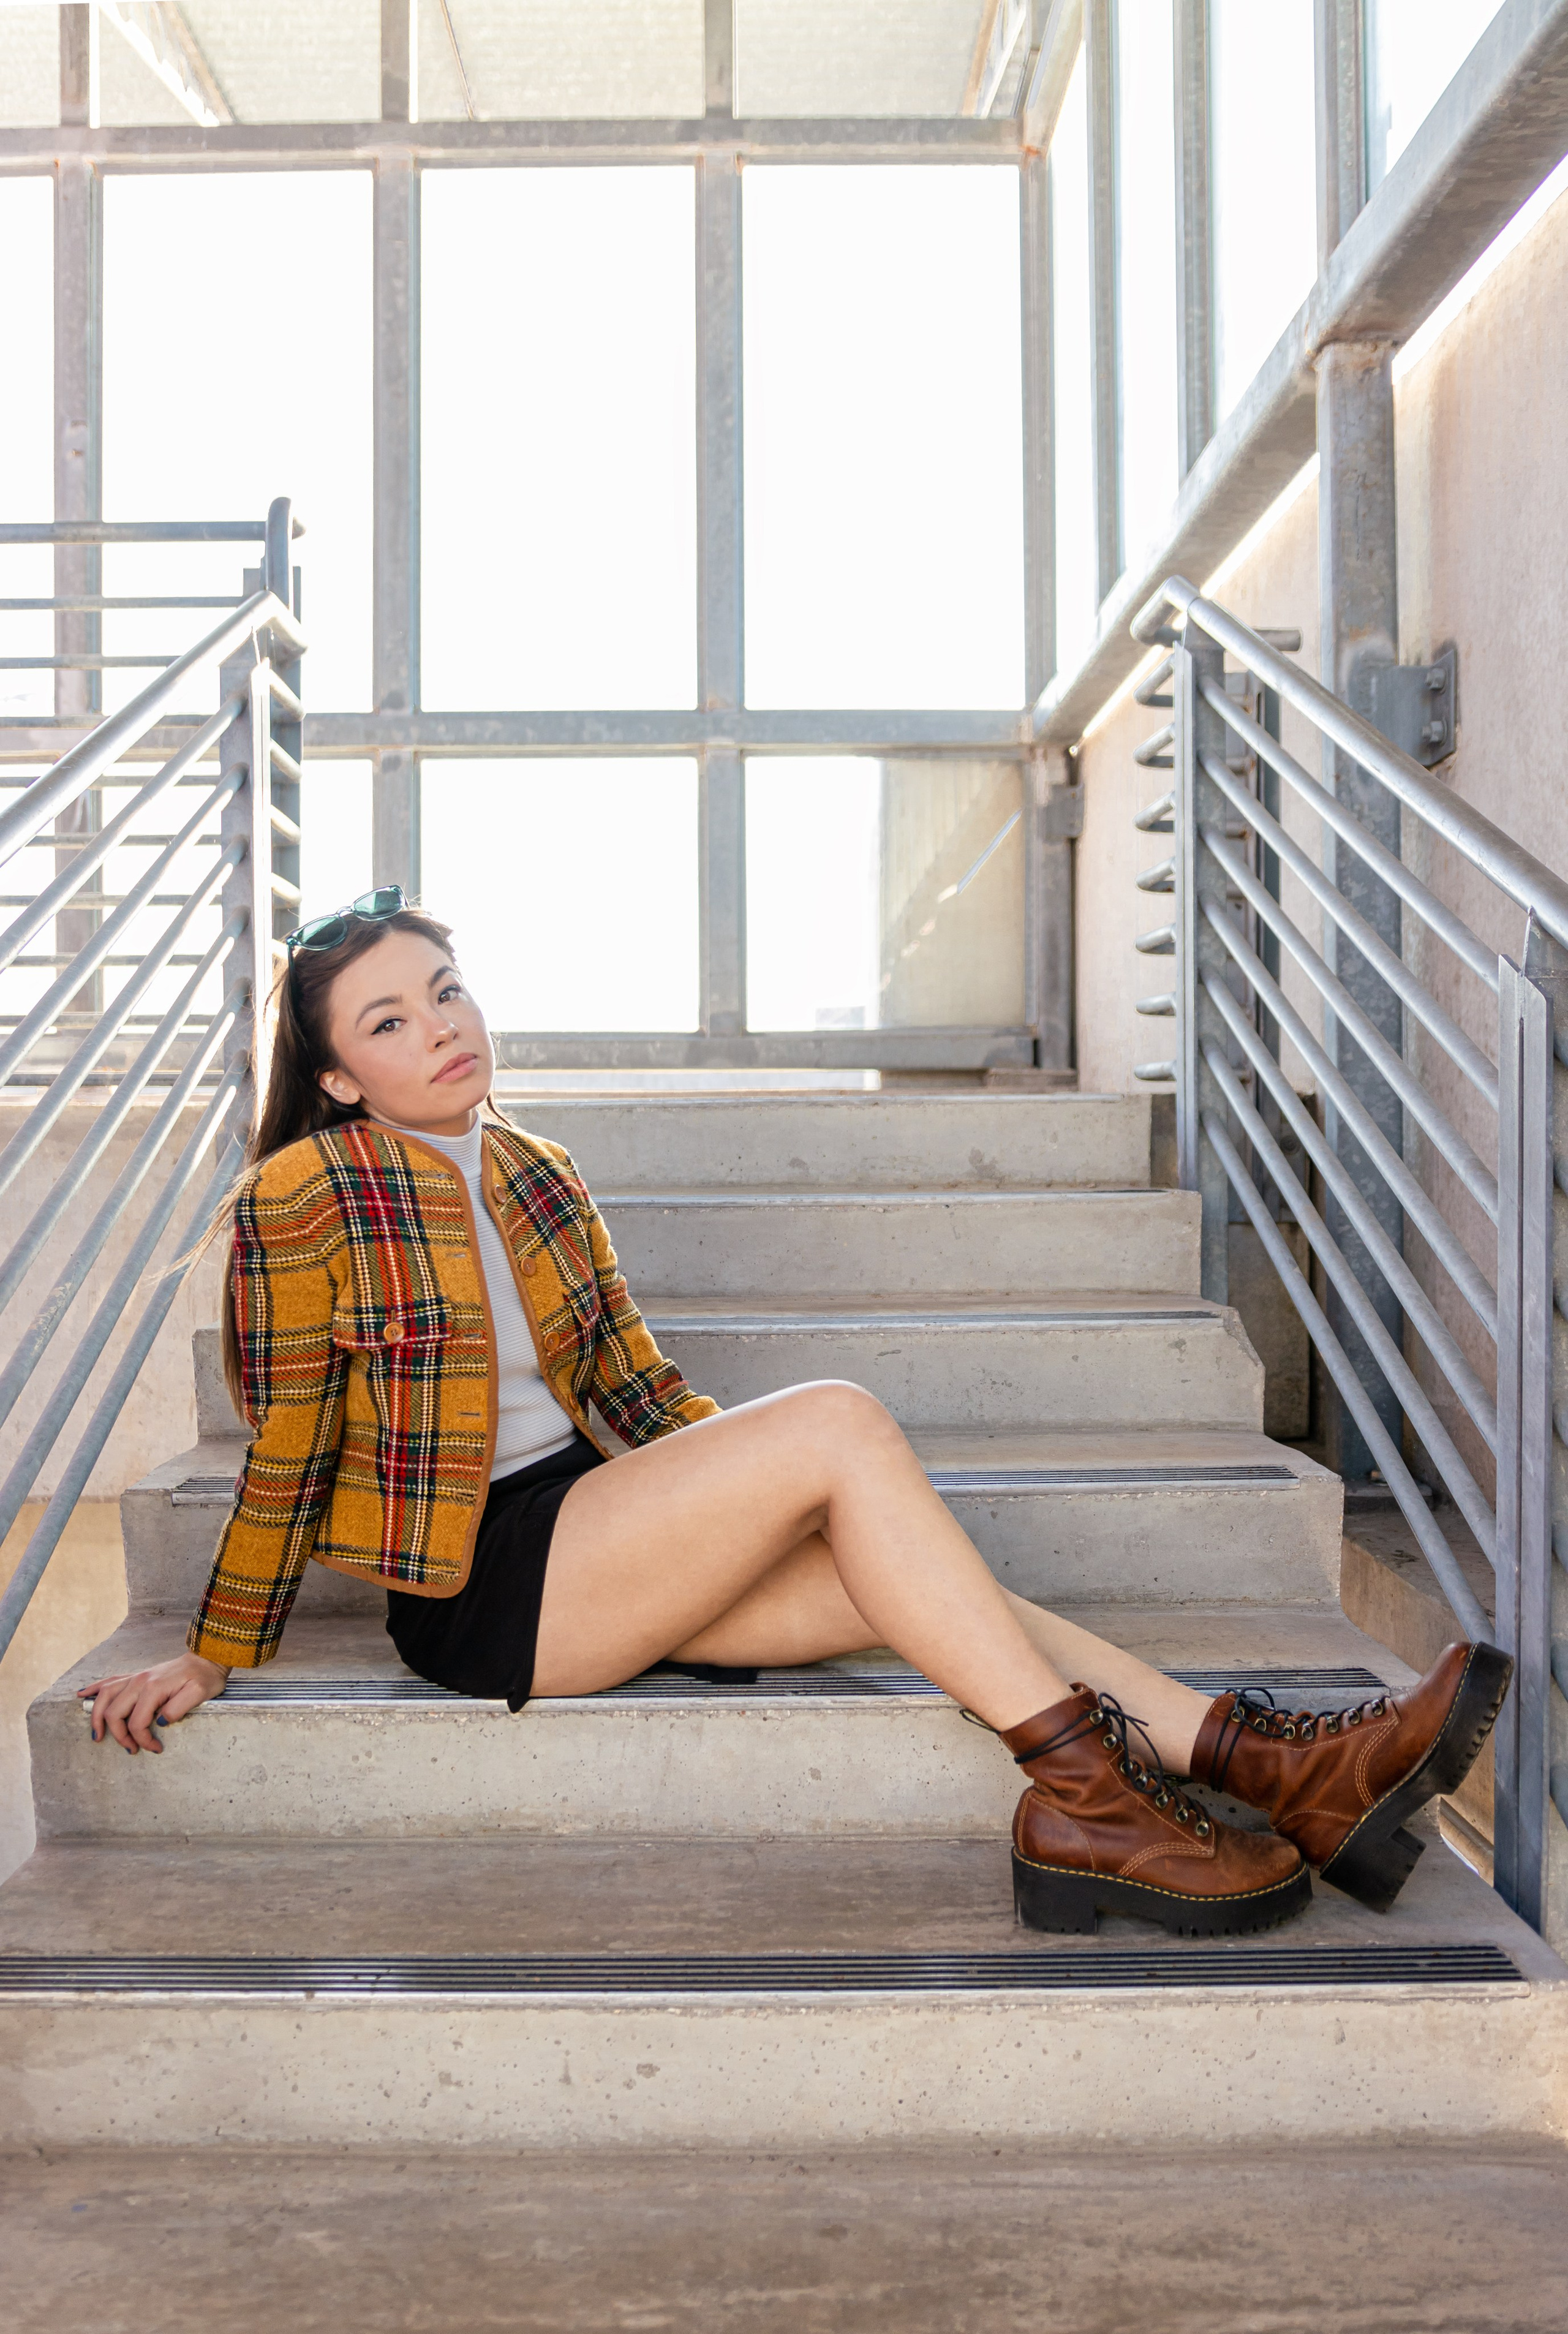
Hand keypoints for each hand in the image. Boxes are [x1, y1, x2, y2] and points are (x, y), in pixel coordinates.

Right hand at [77, 1651, 229, 1753]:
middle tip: (130, 1749)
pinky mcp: (136, 1676)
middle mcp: (139, 1681)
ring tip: (97, 1735)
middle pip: (114, 1711)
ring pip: (105, 1696)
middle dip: (117, 1735)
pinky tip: (82, 1695)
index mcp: (153, 1688)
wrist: (205, 1658)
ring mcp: (135, 1677)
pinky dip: (94, 1689)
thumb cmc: (205, 1677)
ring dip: (97, 1716)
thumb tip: (159, 1722)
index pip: (137, 1721)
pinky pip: (110, 1682)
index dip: (143, 1739)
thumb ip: (178, 1708)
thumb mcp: (199, 1694)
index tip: (155, 1748)